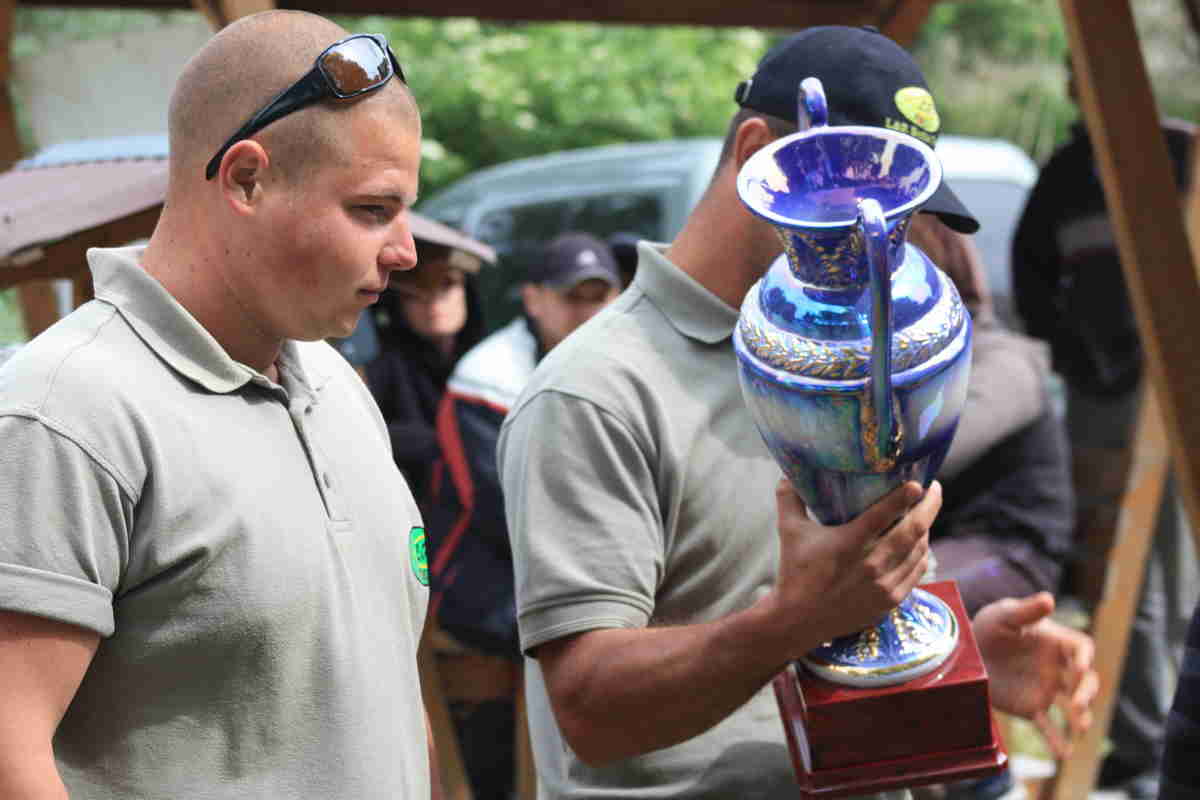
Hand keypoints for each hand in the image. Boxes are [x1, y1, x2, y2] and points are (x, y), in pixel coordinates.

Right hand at [769, 479, 938, 656]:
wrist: (798, 620)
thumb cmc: (794, 572)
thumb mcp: (789, 531)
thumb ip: (789, 499)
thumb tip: (787, 474)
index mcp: (849, 542)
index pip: (886, 512)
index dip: (906, 494)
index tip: (918, 482)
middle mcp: (872, 563)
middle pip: (914, 529)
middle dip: (930, 505)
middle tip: (933, 490)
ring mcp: (884, 584)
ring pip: (920, 550)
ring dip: (926, 529)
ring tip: (924, 515)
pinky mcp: (890, 600)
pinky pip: (917, 571)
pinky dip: (922, 555)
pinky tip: (919, 545)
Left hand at [973, 592, 1097, 758]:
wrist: (966, 652)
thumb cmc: (988, 626)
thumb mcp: (1004, 615)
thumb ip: (1026, 611)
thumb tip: (1049, 598)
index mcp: (1055, 643)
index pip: (1081, 650)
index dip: (1085, 658)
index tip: (1080, 667)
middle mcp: (1057, 668)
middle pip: (1085, 682)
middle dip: (1087, 693)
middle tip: (1078, 704)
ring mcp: (1046, 690)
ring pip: (1072, 708)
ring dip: (1080, 719)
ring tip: (1080, 729)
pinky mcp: (1031, 708)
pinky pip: (1048, 727)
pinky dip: (1057, 741)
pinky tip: (1064, 754)